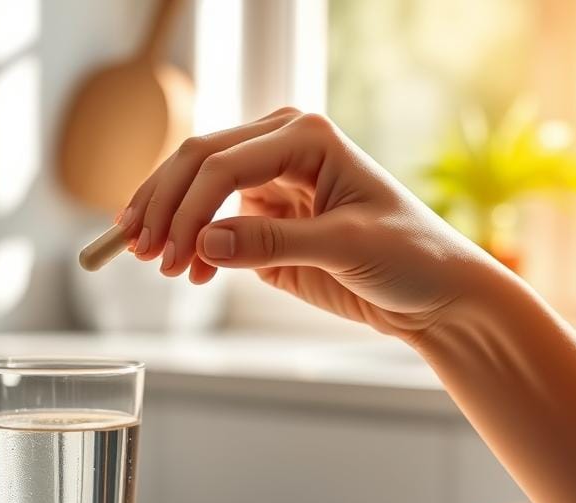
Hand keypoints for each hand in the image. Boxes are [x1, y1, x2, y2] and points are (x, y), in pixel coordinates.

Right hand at [118, 108, 502, 341]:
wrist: (434, 293)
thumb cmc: (410, 255)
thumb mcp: (346, 246)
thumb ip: (273, 244)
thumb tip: (204, 242)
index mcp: (305, 137)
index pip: (223, 163)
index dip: (186, 207)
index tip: (167, 253)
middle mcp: (281, 150)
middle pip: (198, 165)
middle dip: (165, 208)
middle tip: (140, 251)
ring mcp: (270, 186)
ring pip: (197, 192)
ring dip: (171, 226)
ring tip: (156, 264)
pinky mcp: (266, 223)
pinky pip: (215, 228)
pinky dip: (194, 248)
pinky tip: (190, 272)